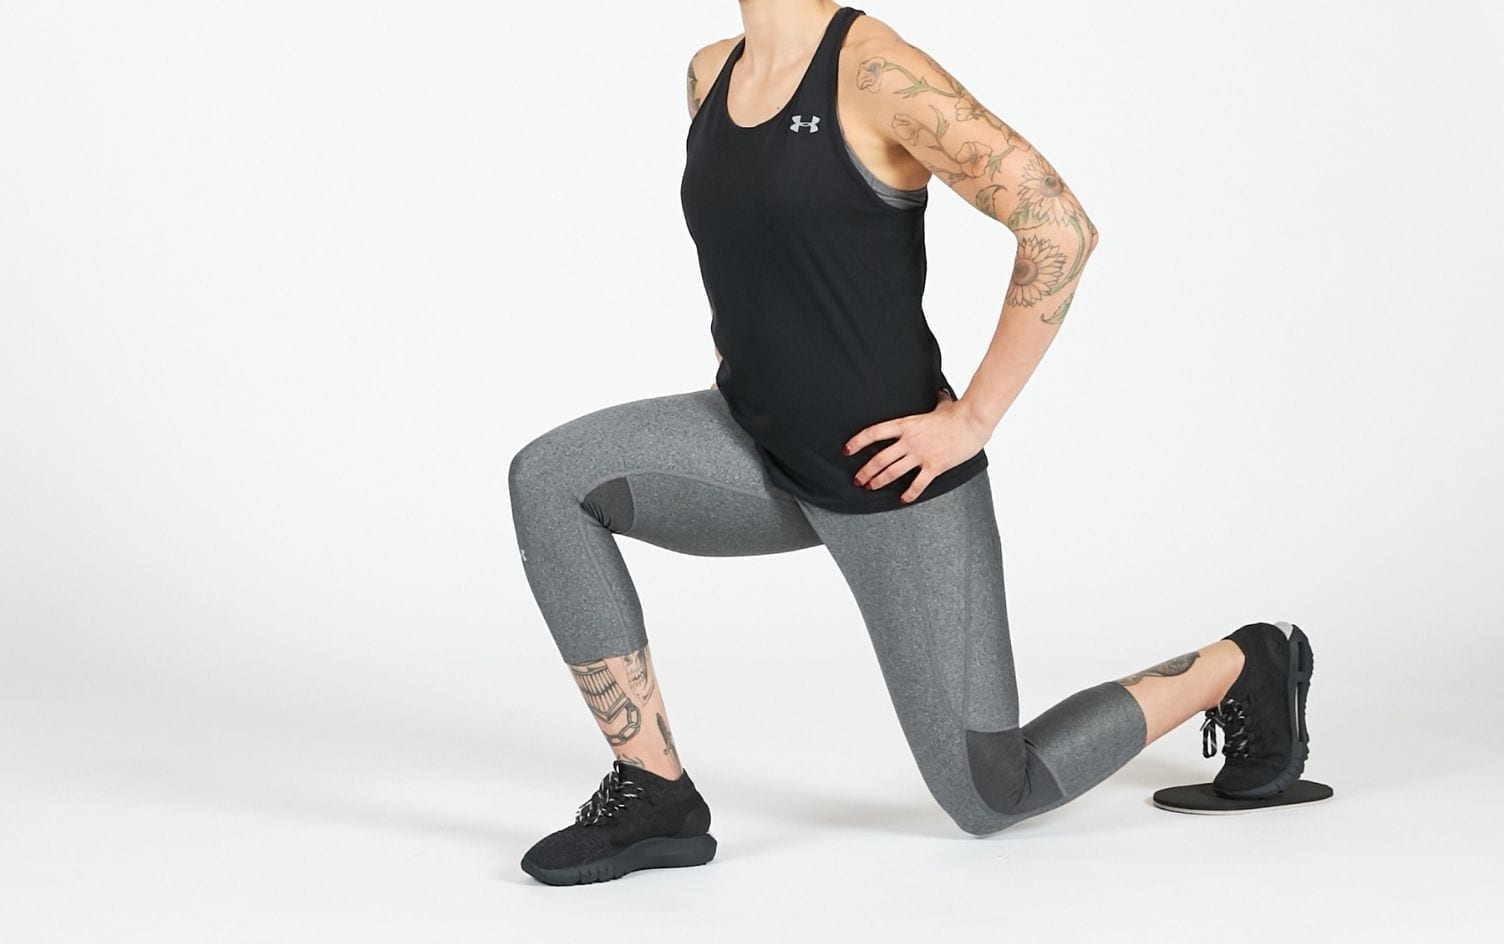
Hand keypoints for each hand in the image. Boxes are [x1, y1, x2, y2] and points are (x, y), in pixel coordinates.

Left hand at [843, 391, 992, 502]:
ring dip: (879, 482)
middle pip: (879, 458)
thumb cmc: (958, 412)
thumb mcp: (941, 404)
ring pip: (892, 472)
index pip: (874, 433)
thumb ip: (935, 401)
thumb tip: (939, 393)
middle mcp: (909, 441)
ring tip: (870, 487)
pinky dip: (909, 494)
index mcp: (906, 424)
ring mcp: (921, 454)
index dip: (857, 442)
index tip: (847, 450)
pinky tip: (902, 500)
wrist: (973, 421)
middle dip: (865, 471)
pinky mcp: (934, 466)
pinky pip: (917, 484)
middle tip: (857, 479)